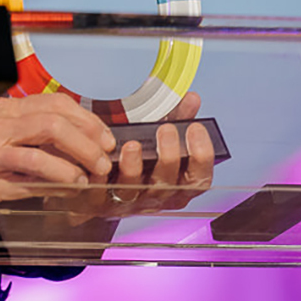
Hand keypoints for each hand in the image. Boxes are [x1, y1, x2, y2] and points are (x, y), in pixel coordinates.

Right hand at [0, 93, 116, 202]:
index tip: (103, 136)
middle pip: (56, 117)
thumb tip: (75, 148)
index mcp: (8, 109)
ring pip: (47, 135)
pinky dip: (57, 175)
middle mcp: (3, 119)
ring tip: (91, 173)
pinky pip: (31, 167)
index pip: (55, 103)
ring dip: (77, 155)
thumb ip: (31, 138)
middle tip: (103, 157)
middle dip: (87, 137)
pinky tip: (70, 185)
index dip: (86, 119)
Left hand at [100, 91, 215, 215]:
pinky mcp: (100, 201)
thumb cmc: (140, 161)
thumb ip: (178, 120)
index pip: (199, 180)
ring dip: (134, 167)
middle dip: (170, 156)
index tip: (196, 127)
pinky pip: (99, 190)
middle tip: (167, 129)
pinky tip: (101, 156)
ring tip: (133, 144)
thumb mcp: (160, 138)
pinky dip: (100, 175)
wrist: (102, 190)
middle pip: (168, 184)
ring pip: (134, 189)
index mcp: (178, 185)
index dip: (201, 156)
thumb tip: (191, 98)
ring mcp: (129, 202)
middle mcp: (156, 197)